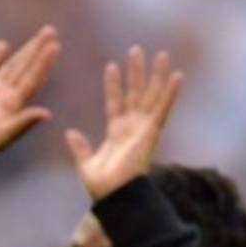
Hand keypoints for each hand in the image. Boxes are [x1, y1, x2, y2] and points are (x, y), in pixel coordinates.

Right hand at [0, 26, 59, 157]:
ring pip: (10, 66)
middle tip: (51, 30)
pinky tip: (3, 46)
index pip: (33, 79)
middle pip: (25, 68)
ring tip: (37, 36)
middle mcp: (5, 97)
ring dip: (24, 51)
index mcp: (14, 106)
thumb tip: (48, 113)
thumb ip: (23, 122)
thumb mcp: (2, 135)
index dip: (44, 63)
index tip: (55, 46)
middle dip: (37, 49)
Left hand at [65, 46, 184, 199]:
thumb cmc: (103, 188)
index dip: (113, 85)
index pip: (114, 102)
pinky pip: (163, 109)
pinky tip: (176, 75)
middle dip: (136, 72)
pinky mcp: (152, 132)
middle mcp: (132, 128)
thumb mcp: (86, 164)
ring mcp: (144, 129)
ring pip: (150, 95)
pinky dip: (170, 92)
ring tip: (159, 53)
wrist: (115, 197)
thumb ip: (80, 147)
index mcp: (117, 133)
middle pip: (135, 93)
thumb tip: (69, 132)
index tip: (111, 66)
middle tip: (136, 49)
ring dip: (155, 75)